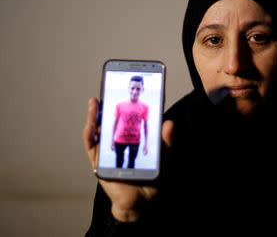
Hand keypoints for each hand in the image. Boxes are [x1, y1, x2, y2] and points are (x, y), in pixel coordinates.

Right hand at [83, 98, 173, 221]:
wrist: (143, 203)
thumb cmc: (153, 180)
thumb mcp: (164, 158)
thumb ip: (166, 141)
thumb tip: (169, 122)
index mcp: (133, 139)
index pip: (128, 119)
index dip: (124, 105)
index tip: (124, 91)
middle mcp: (119, 142)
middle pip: (110, 121)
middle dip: (106, 107)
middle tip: (105, 92)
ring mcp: (107, 152)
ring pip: (98, 131)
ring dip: (94, 117)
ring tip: (95, 103)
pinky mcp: (99, 163)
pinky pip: (92, 148)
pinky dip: (90, 136)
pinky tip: (91, 126)